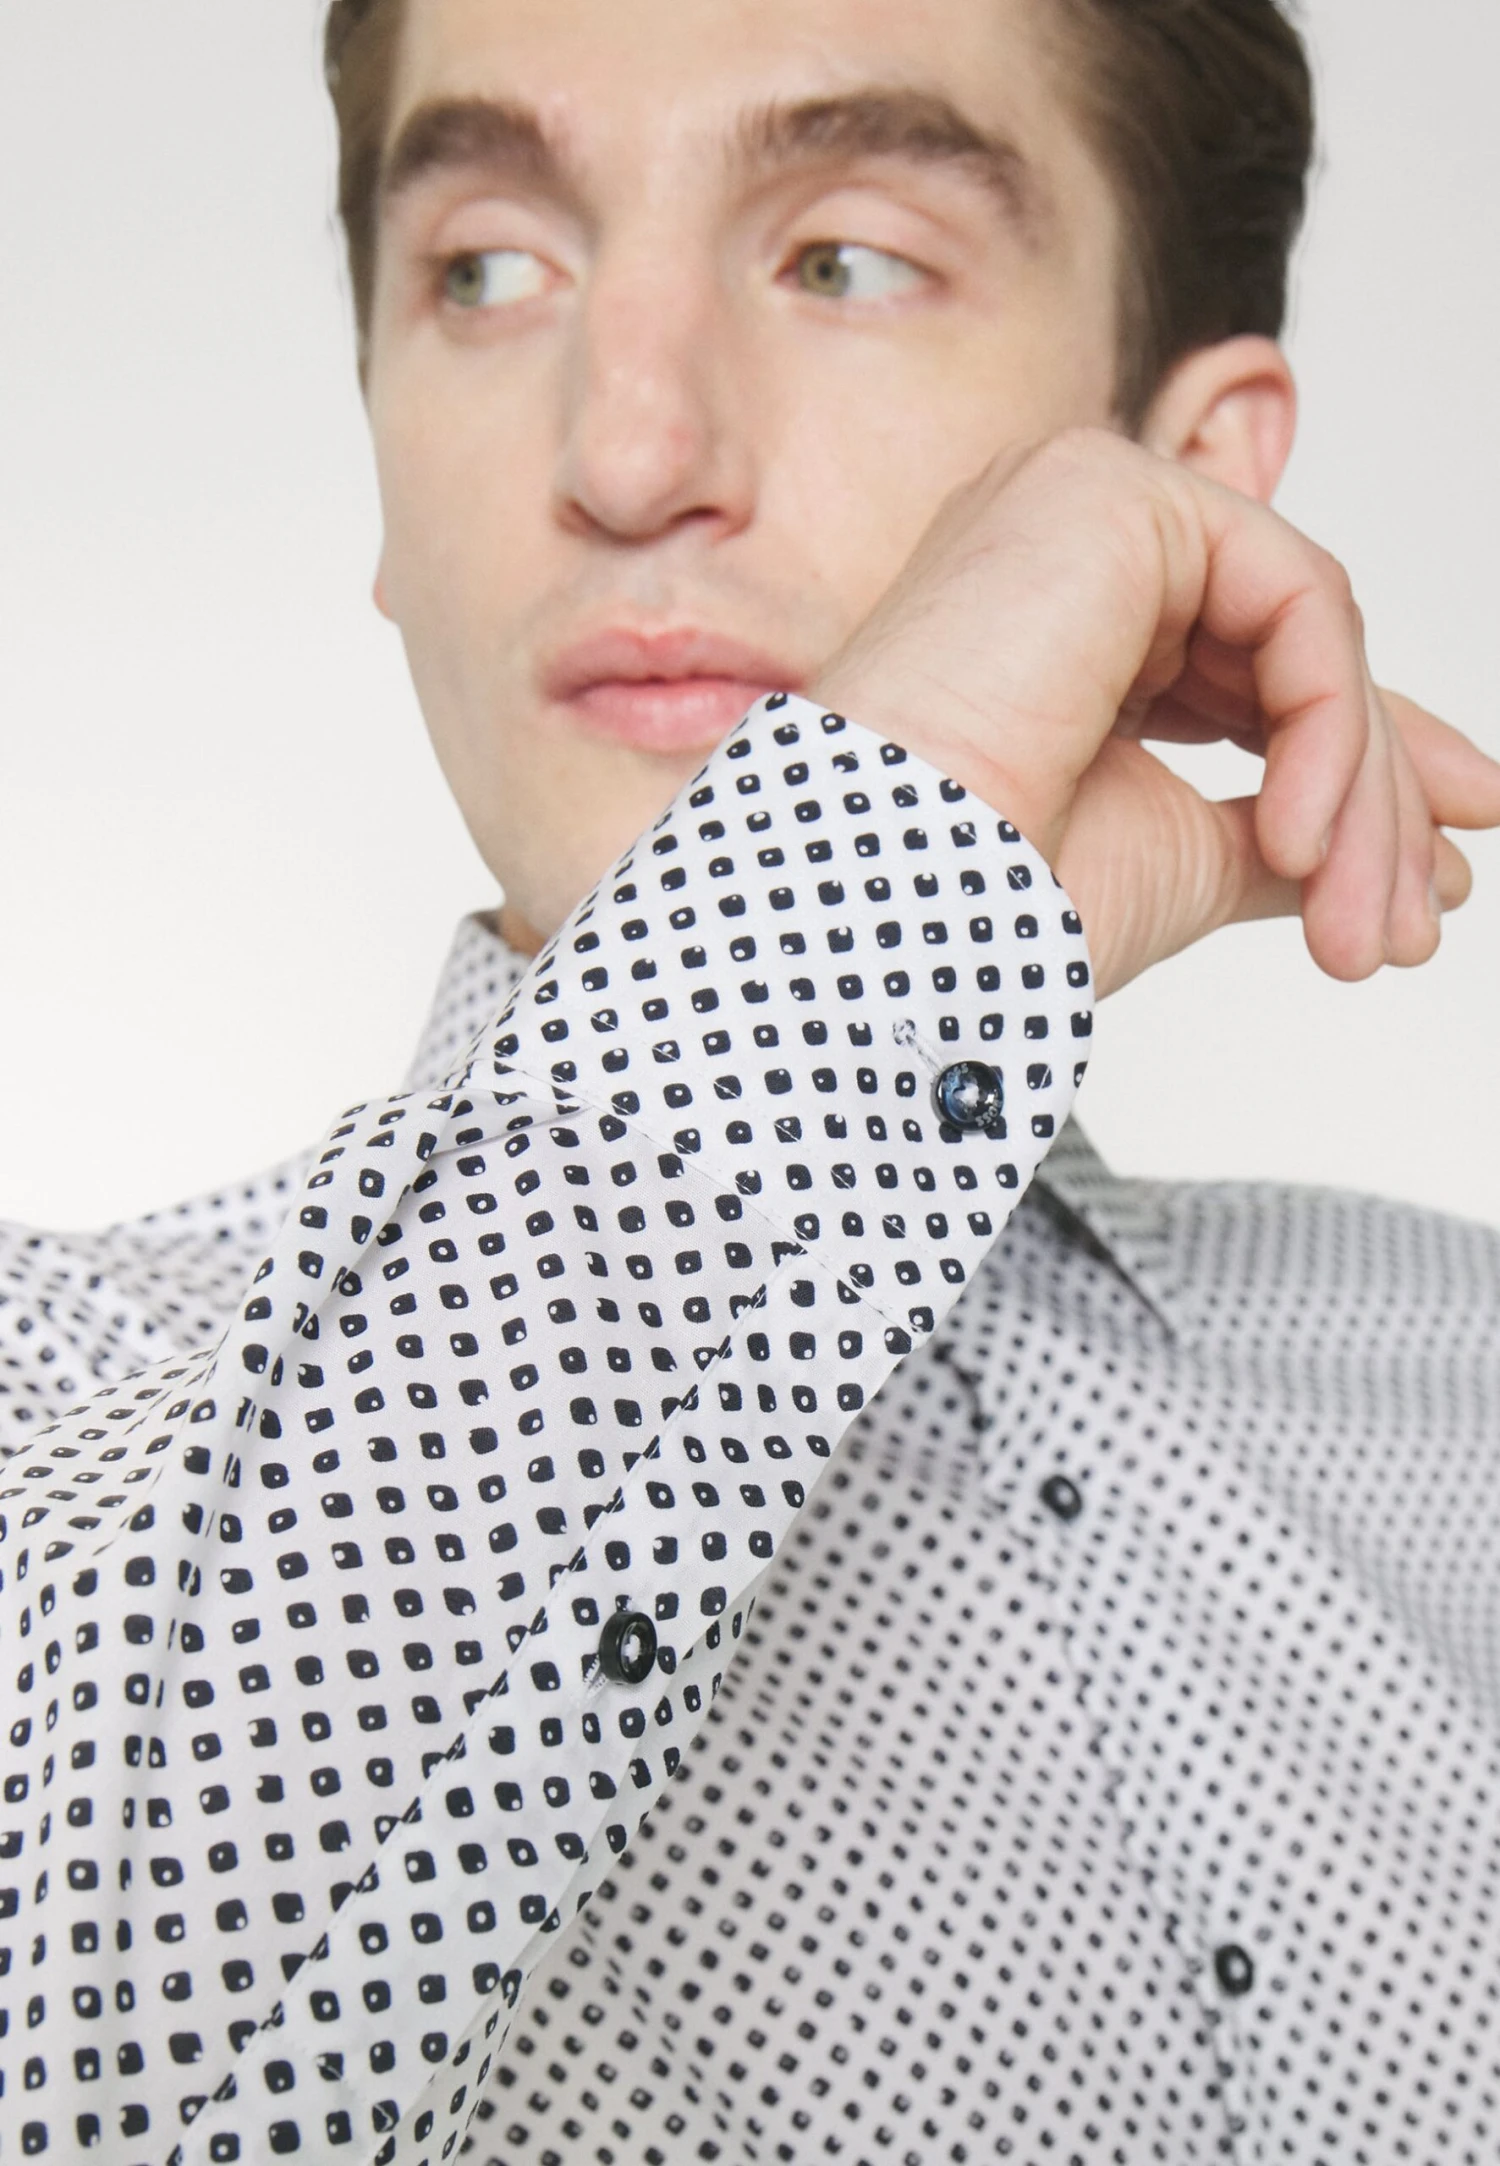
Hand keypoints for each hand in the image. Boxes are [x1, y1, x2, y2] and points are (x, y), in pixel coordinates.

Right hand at [812, 428, 1499, 996]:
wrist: (889, 909)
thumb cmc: (984, 899)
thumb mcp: (1182, 858)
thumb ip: (1284, 830)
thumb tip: (1405, 863)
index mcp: (1066, 631)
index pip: (1253, 673)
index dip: (1361, 765)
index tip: (1437, 869)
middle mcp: (1069, 558)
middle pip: (1290, 653)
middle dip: (1374, 792)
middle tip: (1409, 922)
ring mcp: (1081, 510)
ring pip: (1304, 627)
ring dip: (1359, 784)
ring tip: (1363, 918)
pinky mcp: (1106, 495)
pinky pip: (1292, 596)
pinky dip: (1329, 720)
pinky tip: (1304, 831)